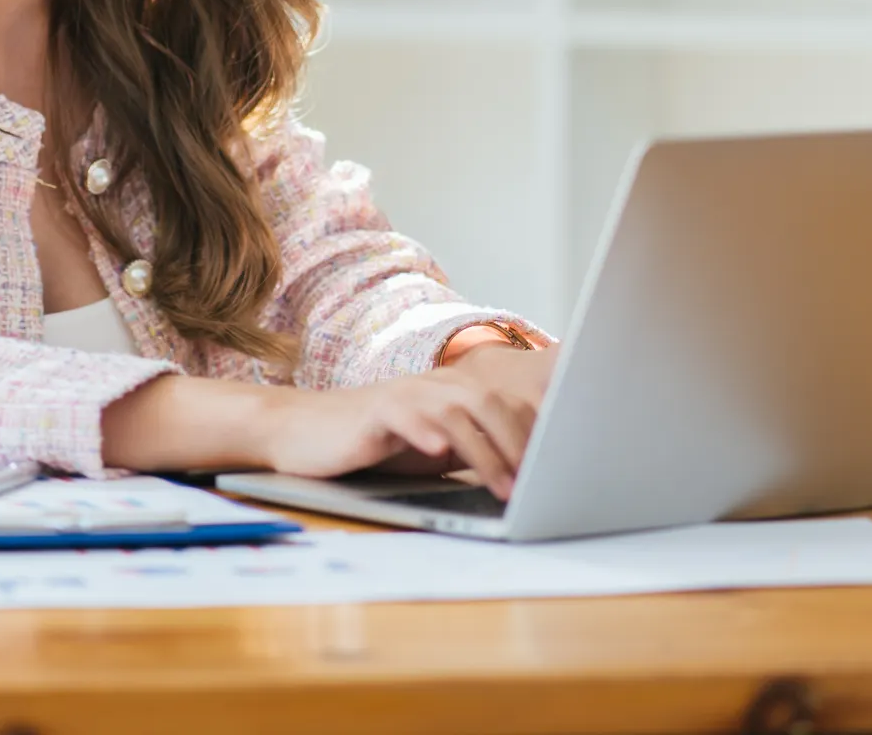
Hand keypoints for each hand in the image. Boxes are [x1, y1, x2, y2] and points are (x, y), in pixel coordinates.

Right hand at [258, 343, 558, 498]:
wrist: (307, 433)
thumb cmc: (375, 445)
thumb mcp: (433, 449)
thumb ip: (473, 450)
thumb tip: (527, 476)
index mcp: (453, 392)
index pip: (506, 403)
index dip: (538, 430)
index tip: (564, 461)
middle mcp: (433, 385)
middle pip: (490, 402)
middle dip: (521, 442)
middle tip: (540, 483)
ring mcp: (404, 395)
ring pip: (457, 410)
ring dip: (485, 450)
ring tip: (505, 486)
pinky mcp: (375, 411)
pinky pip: (406, 415)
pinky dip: (426, 431)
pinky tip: (440, 450)